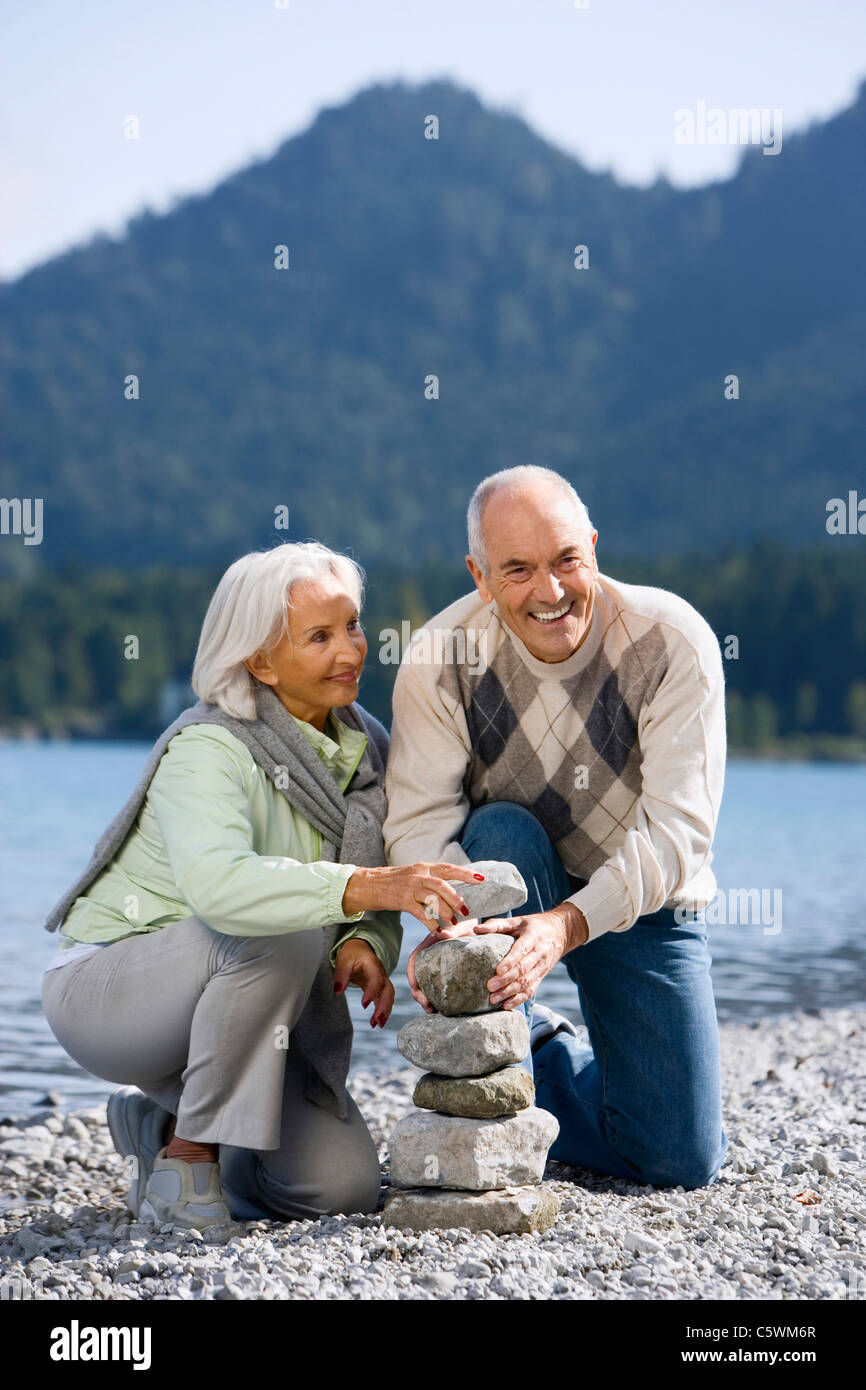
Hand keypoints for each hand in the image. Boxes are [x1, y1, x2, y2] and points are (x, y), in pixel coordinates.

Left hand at [333, 939, 394, 1027]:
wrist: (360, 949)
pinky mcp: (381, 988)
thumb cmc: (352, 954)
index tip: (364, 1004)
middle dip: (384, 1006)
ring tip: (378, 1024)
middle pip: (388, 990)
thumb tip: (338, 991)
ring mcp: (383, 981)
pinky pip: (386, 1000)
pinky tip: (377, 1022)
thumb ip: (340, 975)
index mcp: (372, 964)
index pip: (376, 978)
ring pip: (389, 996)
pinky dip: (384, 1011)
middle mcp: (381, 973)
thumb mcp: (343, 960)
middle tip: (377, 1020)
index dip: (372, 991)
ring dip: (385, 1011)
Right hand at [342, 863, 483, 929]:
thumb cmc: (393, 882)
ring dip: (446, 912)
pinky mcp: (402, 900)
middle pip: (443, 885)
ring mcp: (410, 887)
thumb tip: (452, 890)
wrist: (368, 884)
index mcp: (424, 867)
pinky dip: (431, 922)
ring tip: (453, 922)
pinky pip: (420, 913)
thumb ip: (431, 880)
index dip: (466, 873)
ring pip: (433, 898)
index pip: (448, 868)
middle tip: (466, 910)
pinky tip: (437, 929)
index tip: (482, 879)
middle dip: (457, 898)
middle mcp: (418, 874)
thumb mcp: (414, 875)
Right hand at [406, 918, 480, 1012]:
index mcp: (431, 944)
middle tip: (427, 1006)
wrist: (483, 931)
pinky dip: (436, 998)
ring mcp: (437, 966)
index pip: (414, 959)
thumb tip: (444, 934)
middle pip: (417, 976)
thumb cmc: (472, 927)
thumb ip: (455, 930)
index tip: (414, 987)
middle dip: (418, 992)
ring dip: (425, 998)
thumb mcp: (464, 928)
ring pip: (425, 984)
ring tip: (432, 1010)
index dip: (411, 973)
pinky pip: (436, 987)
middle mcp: (431, 956)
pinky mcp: (445, 974)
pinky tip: (440, 1007)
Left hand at [473, 903, 588, 1008]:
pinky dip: (519, 999)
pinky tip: (506, 1005)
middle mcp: (539, 953)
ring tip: (493, 999)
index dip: (510, 961)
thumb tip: (476, 930)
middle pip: (523, 969)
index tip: (497, 970)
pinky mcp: (541, 976)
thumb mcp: (518, 921)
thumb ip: (497, 925)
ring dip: (510, 992)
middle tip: (490, 986)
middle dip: (506, 980)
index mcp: (533, 937)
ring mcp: (541, 967)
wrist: (561, 932)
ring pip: (527, 982)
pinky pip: (531, 990)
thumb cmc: (534, 925)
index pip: (522, 950)